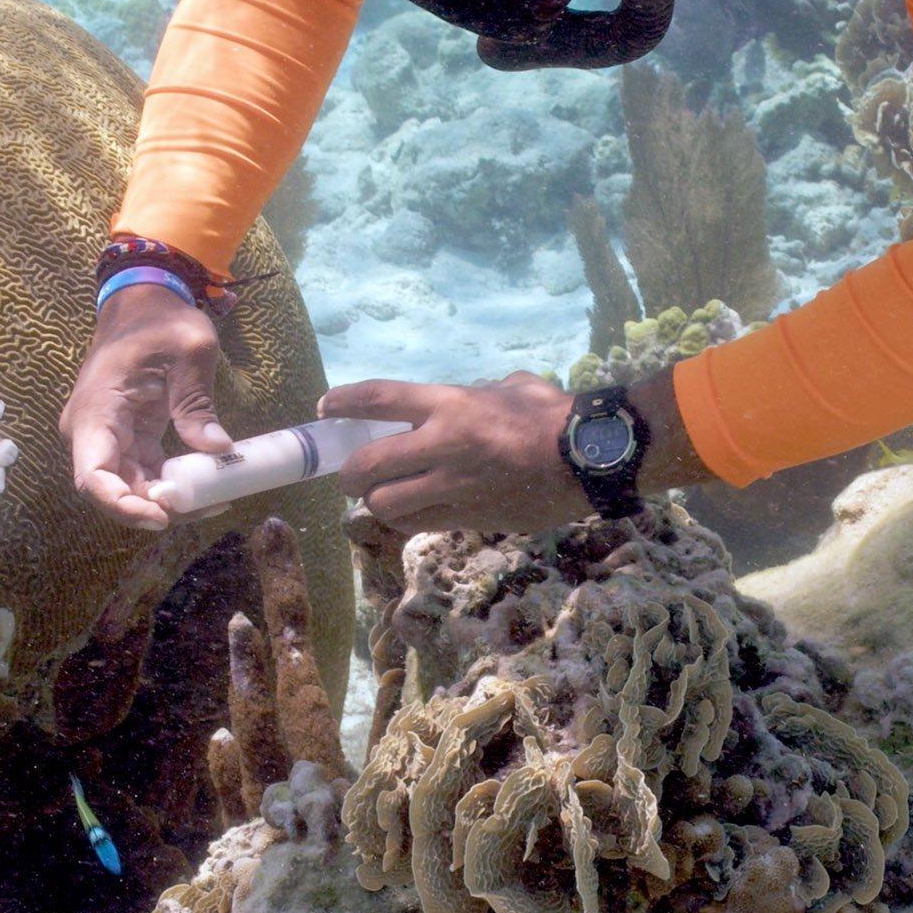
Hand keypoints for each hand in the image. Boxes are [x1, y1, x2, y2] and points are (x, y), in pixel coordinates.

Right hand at [60, 283, 229, 529]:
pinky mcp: (126, 439)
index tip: (162, 515)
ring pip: (129, 487)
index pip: (94, 476)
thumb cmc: (160, 320)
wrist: (142, 302)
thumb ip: (196, 402)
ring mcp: (107, 438)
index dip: (123, 506)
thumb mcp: (189, 351)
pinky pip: (143, 473)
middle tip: (206, 507)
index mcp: (97, 411)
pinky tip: (205, 487)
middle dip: (154, 508)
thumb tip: (219, 449)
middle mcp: (91, 432)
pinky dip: (170, 485)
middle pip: (111, 491)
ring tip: (215, 499)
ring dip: (167, 501)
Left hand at [324, 372, 595, 534]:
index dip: (343, 403)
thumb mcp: (508, 388)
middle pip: (367, 466)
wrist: (588, 460)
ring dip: (376, 501)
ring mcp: (452, 487)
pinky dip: (405, 519)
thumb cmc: (552, 415)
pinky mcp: (466, 519)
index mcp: (450, 405)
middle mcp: (442, 446)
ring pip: (384, 505)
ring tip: (382, 496)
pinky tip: (411, 512)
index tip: (324, 408)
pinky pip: (416, 524)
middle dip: (349, 473)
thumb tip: (461, 400)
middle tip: (351, 473)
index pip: (379, 399)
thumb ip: (472, 394)